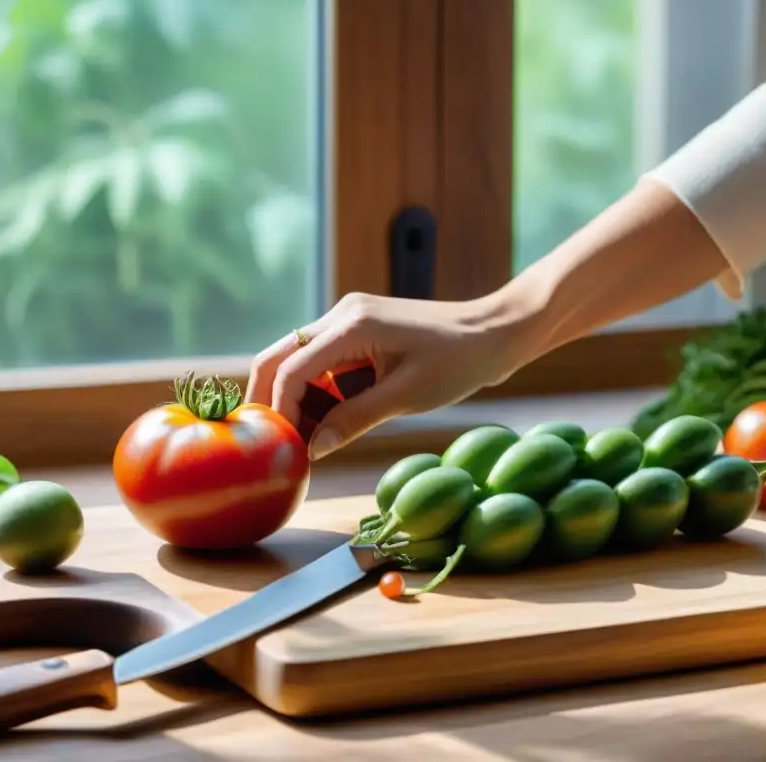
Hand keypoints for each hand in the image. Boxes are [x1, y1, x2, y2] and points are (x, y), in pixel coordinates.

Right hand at [245, 291, 537, 459]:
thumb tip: (313, 450)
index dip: (280, 410)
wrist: (494, 334)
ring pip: (299, 361)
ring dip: (297, 399)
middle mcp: (343, 315)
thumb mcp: (406, 397)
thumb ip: (355, 420)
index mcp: (353, 325)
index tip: (281, 448)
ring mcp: (350, 320)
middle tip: (271, 444)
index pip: (292, 368)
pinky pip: (325, 362)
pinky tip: (326, 423)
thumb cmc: (458, 362)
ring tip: (303, 443)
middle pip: (281, 356)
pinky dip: (319, 392)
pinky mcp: (360, 331)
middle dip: (272, 400)